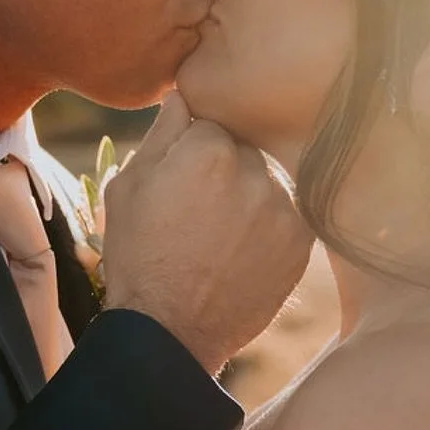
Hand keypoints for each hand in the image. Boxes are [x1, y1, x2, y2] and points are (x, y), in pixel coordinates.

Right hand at [101, 92, 312, 374]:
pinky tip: (239, 255)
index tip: (179, 187)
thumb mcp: (127, 188)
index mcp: (209, 149)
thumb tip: (185, 97)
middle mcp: (255, 171)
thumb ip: (161, 135)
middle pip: (244, 152)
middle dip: (225, 174)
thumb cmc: (138, 257)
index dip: (190, 155)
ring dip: (249, 201)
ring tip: (218, 241)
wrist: (170, 332)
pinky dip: (268, 231)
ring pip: (267, 184)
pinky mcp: (301, 243)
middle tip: (197, 217)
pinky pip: (286, 218)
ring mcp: (283, 209)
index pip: (210, 127)